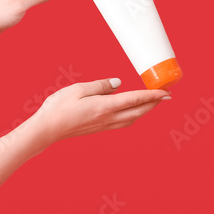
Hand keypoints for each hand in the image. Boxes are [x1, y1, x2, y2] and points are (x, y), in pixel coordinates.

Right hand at [28, 78, 169, 145]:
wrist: (47, 130)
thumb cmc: (58, 108)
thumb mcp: (79, 89)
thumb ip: (101, 85)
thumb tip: (118, 83)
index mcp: (106, 106)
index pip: (136, 99)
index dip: (153, 95)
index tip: (166, 91)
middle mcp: (109, 117)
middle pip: (140, 111)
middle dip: (155, 103)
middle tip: (167, 95)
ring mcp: (105, 125)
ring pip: (133, 118)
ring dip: (146, 110)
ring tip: (154, 102)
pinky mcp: (100, 128)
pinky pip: (124, 122)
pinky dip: (134, 115)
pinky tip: (134, 112)